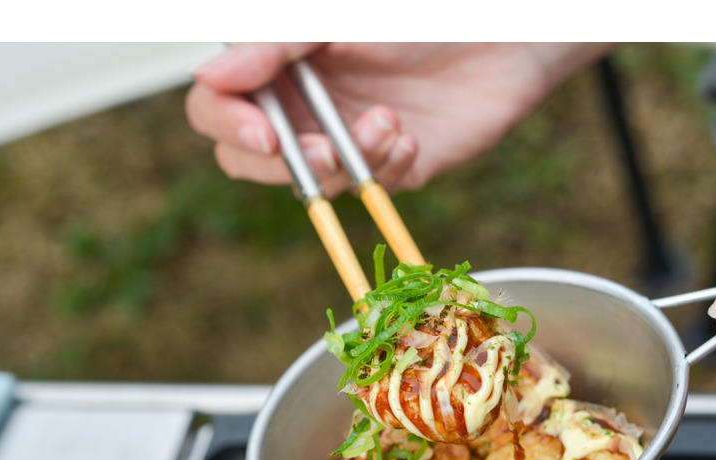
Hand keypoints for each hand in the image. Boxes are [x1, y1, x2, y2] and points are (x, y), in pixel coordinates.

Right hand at [186, 42, 610, 195]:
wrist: (505, 35)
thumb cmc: (421, 14)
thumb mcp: (336, 20)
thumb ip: (273, 45)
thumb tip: (210, 77)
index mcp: (279, 65)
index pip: (219, 107)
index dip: (229, 126)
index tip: (264, 135)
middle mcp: (304, 106)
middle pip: (251, 159)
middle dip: (288, 163)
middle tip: (328, 151)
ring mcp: (345, 139)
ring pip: (312, 183)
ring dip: (347, 162)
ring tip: (389, 124)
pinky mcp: (390, 165)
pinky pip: (368, 187)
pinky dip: (387, 165)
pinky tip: (410, 134)